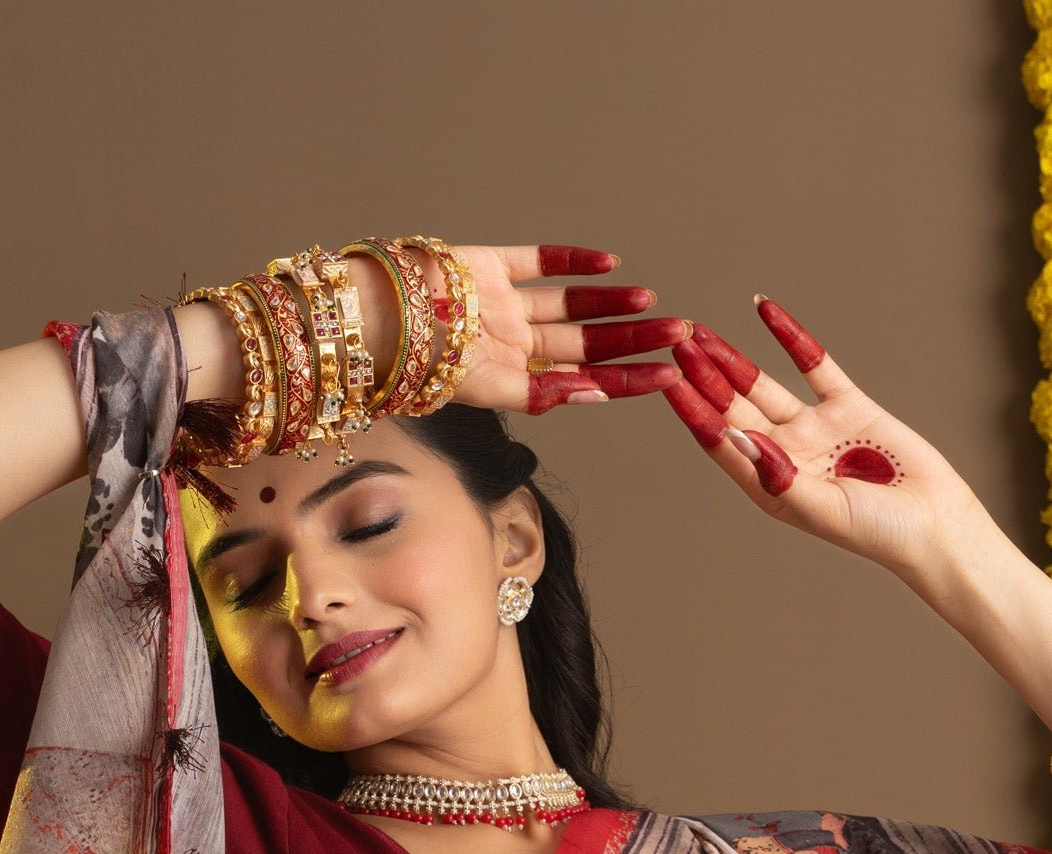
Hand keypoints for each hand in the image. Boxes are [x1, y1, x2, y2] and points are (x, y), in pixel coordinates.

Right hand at [437, 243, 689, 415]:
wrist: (370, 321)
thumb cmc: (419, 367)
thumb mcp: (485, 391)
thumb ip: (538, 394)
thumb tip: (591, 393)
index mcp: (514, 380)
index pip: (584, 381)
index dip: (628, 378)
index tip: (669, 375)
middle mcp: (513, 344)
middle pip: (585, 342)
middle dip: (633, 340)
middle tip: (681, 332)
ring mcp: (502, 304)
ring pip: (569, 305)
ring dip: (611, 304)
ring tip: (652, 301)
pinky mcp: (487, 266)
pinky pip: (537, 261)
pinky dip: (572, 261)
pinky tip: (608, 262)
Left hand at [662, 297, 988, 585]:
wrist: (936, 524)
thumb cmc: (879, 532)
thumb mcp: (824, 509)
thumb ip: (781, 477)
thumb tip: (737, 439)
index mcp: (769, 486)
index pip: (720, 442)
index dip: (694, 410)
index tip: (667, 379)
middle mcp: (784, 455)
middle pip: (733, 409)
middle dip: (703, 376)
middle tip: (674, 339)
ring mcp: (814, 428)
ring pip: (763, 385)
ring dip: (732, 358)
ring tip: (699, 330)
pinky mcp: (848, 406)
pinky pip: (813, 364)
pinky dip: (790, 336)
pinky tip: (764, 308)